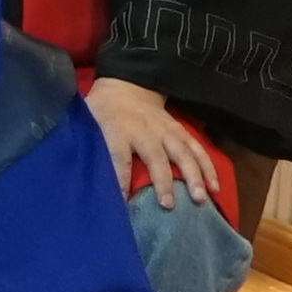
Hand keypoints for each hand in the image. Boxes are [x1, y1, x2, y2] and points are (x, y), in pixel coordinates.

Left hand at [86, 80, 228, 212]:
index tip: (122, 200)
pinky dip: (208, 167)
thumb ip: (86, 145)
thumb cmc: (103, 112)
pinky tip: (214, 186)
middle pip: (156, 157)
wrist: (128, 87)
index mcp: (116, 130)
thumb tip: (77, 175)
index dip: (120, 178)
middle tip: (169, 205)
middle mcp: (144, 131)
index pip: (117, 156)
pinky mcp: (180, 131)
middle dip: (163, 181)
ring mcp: (166, 131)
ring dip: (194, 176)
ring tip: (201, 198)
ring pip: (183, 153)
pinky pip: (197, 149)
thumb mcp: (87, 124)